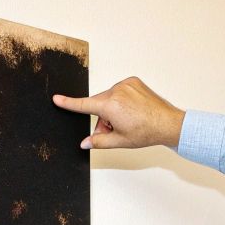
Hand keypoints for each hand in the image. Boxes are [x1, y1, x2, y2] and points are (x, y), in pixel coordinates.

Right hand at [52, 77, 185, 149]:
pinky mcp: (133, 81)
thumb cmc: (146, 132)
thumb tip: (84, 143)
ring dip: (111, 109)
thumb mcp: (119, 141)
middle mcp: (116, 91)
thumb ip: (98, 141)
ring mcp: (125, 84)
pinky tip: (132, 110)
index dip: (68, 103)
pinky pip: (120, 91)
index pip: (83, 105)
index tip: (56, 98)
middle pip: (98, 105)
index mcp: (110, 106)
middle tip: (113, 130)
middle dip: (102, 118)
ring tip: (126, 121)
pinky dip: (121, 100)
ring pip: (109, 98)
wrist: (168, 123)